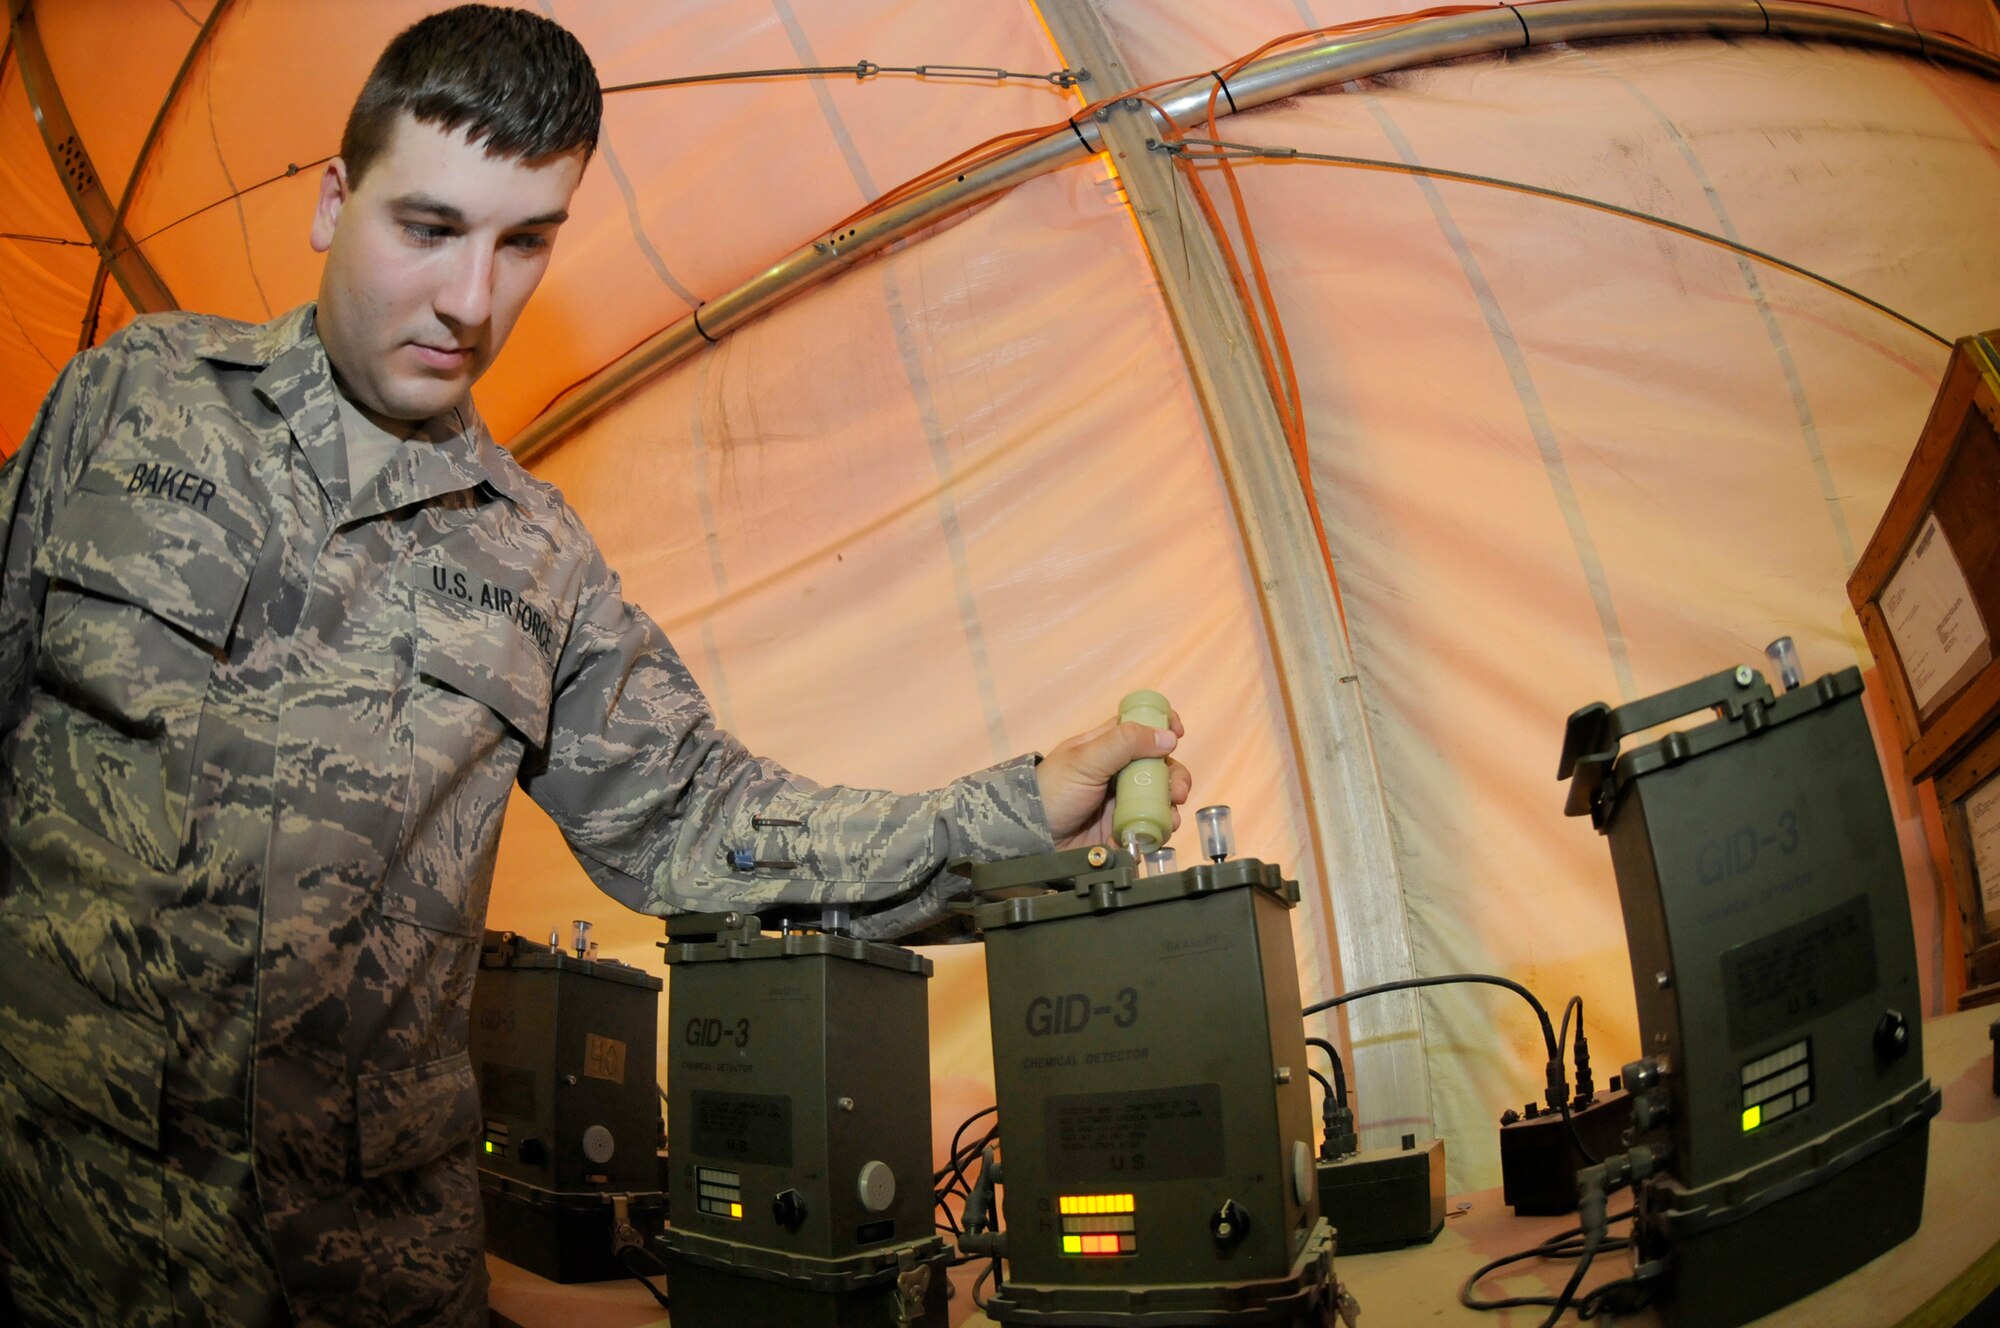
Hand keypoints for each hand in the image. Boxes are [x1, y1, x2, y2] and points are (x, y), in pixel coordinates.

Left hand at [1035, 709, 1192, 849]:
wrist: (1033, 838)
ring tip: (1169, 818)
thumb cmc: (1053, 790)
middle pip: (1162, 766)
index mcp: (1110, 745)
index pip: (1143, 727)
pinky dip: (1159, 830)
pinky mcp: (1124, 828)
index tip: (1178, 732)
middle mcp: (1121, 771)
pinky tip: (1156, 834)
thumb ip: (1124, 744)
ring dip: (1172, 806)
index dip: (1163, 726)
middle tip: (1177, 792)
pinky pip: (1150, 826)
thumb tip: (1168, 737)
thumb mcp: (1085, 760)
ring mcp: (1123, 801)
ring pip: (1161, 798)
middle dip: (1176, 777)